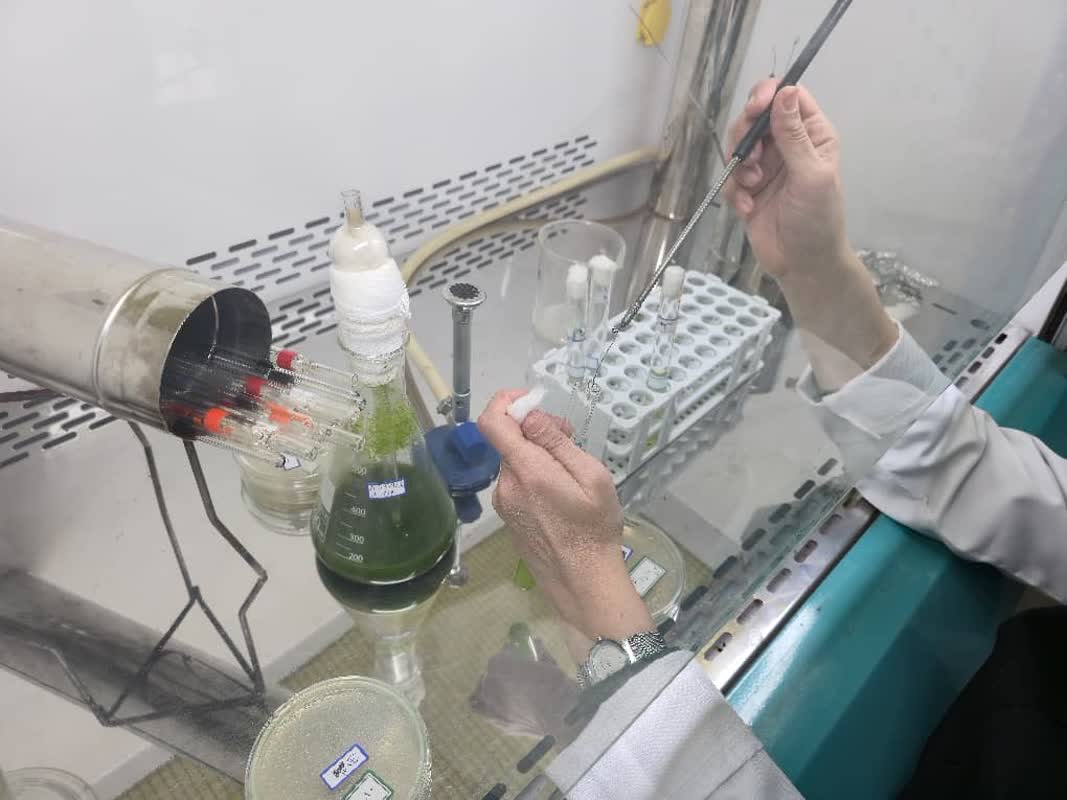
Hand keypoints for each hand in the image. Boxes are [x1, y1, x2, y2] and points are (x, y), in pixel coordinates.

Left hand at [477, 391, 653, 647]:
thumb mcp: (590, 476)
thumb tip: (530, 415)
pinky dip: (534, 475)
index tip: (532, 401)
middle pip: (508, 441)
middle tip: (570, 439)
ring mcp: (504, 504)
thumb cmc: (594, 529)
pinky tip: (560, 493)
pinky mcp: (509, 517)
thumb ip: (556, 442)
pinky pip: (517, 483)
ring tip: (570, 472)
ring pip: (514, 462)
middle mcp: (506, 485)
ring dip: (537, 455)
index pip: (491, 422)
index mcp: (526, 470)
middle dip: (534, 430)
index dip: (506, 401)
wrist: (583, 583)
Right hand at [725, 80, 897, 379]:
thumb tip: (785, 91)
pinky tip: (747, 207)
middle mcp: (787, 145)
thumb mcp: (811, 174)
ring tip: (752, 185)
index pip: (787, 97)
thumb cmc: (818, 219)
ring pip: (738, 145)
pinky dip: (735, 191)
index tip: (754, 109)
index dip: (768, 95)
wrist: (803, 264)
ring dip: (739, 164)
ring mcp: (766, 167)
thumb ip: (794, 135)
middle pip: (755, 117)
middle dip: (745, 135)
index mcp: (812, 134)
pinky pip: (730, 178)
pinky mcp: (748, 189)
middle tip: (749, 156)